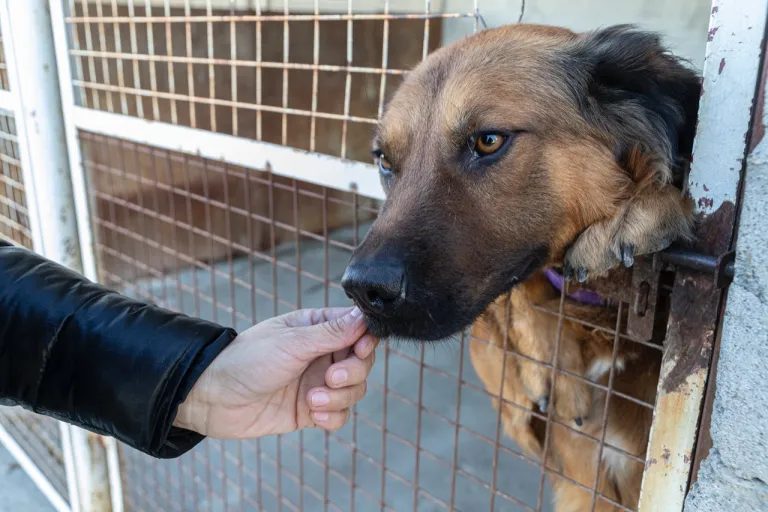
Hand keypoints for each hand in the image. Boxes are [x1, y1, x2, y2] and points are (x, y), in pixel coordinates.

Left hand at [174, 307, 376, 437]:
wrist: (214, 398)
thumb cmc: (247, 360)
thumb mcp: (292, 342)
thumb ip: (331, 333)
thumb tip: (364, 317)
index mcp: (317, 328)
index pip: (359, 330)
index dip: (366, 340)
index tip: (359, 349)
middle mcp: (321, 354)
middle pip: (362, 362)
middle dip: (352, 372)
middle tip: (330, 377)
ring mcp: (318, 382)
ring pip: (354, 390)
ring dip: (340, 397)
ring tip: (313, 399)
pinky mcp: (311, 410)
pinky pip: (340, 415)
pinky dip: (333, 416)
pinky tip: (315, 414)